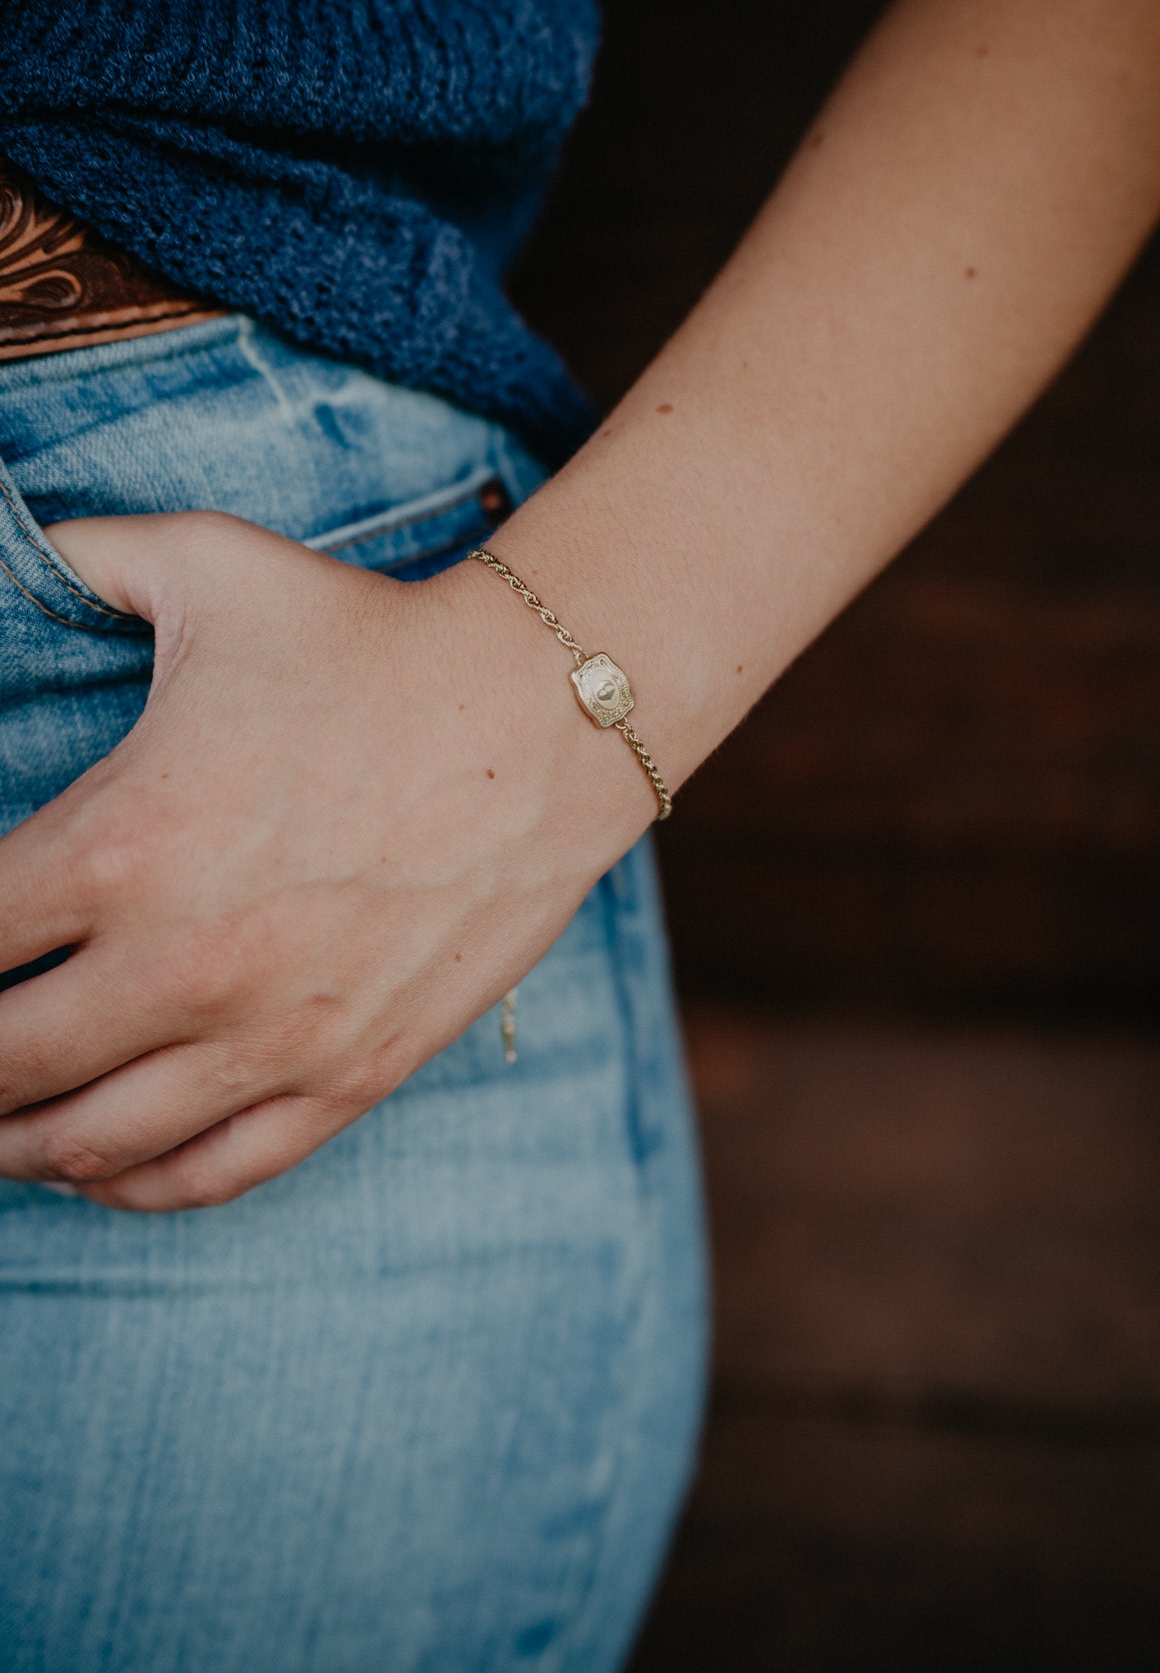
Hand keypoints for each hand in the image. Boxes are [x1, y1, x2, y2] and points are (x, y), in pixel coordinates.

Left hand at [0, 511, 640, 1209]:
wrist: (540, 717)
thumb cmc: (370, 640)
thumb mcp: (209, 564)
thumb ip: (79, 556)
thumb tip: (7, 540)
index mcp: (121, 843)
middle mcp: (182, 963)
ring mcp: (269, 1035)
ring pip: (88, 1142)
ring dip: (16, 1141)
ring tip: (0, 1120)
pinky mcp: (347, 1074)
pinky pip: (207, 1173)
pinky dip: (129, 1183)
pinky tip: (96, 1161)